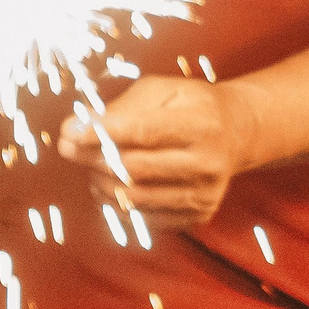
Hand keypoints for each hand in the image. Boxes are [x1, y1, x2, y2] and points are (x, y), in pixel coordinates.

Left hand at [57, 75, 260, 229]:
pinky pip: (144, 217)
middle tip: (71, 148)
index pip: (143, 132)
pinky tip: (114, 185)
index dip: (101, 134)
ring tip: (93, 168)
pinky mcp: (199, 214)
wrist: (240, 132)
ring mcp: (205, 193)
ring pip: (134, 197)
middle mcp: (208, 162)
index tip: (68, 134)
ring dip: (101, 183)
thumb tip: (71, 130)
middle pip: (134, 168)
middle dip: (92, 158)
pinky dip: (118, 203)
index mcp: (202, 123)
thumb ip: (119, 108)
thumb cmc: (192, 105)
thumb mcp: (163, 90)